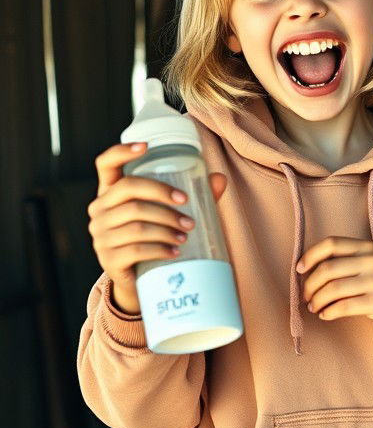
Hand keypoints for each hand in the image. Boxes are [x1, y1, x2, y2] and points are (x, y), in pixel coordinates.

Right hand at [88, 142, 226, 314]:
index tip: (147, 146)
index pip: (106, 164)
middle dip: (162, 194)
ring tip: (187, 233)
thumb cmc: (156, 237)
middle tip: (187, 206)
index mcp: (111, 192)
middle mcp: (99, 210)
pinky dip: (160, 249)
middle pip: (129, 190)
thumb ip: (192, 196)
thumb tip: (219, 178)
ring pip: (136, 223)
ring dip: (166, 227)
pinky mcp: (108, 259)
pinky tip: (176, 251)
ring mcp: (100, 235)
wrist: (141, 280)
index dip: (121, 151)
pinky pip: (135, 250)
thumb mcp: (168, 213)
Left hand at [297, 237, 372, 331]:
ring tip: (314, 307)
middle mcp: (371, 261)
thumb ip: (343, 261)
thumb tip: (305, 271)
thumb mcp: (368, 263)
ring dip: (317, 301)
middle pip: (327, 269)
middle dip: (310, 285)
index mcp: (366, 247)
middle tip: (306, 296)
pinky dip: (329, 312)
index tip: (299, 269)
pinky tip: (326, 315)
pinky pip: (343, 307)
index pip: (331, 244)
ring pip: (332, 289)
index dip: (310, 256)